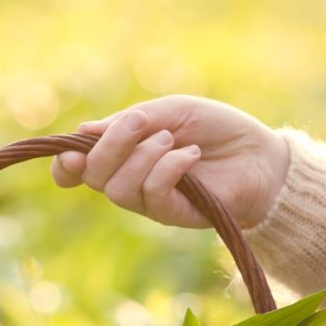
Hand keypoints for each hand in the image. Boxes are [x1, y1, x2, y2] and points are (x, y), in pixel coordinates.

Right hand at [51, 95, 289, 228]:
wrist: (260, 155)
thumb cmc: (216, 129)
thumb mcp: (171, 111)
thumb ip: (130, 121)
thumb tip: (84, 130)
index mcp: (122, 154)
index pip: (77, 171)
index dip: (65, 165)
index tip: (72, 151)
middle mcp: (129, 181)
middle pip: (93, 176)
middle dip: (111, 145)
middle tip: (143, 123)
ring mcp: (150, 201)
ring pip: (118, 189)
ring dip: (143, 155)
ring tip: (173, 140)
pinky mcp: (173, 215)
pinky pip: (152, 194)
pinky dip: (168, 168)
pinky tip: (190, 156)